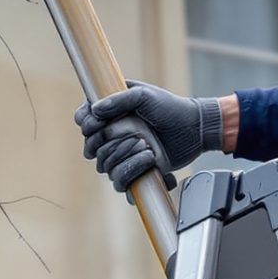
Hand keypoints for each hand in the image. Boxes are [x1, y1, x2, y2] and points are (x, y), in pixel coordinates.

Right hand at [74, 80, 223, 192]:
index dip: (85, 123)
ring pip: (105, 166)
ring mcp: (122, 155)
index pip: (83, 120)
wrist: (194, 129)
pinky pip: (121, 183)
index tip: (95, 123)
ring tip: (148, 148)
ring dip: (126, 158)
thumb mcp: (145, 95)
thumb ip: (119, 100)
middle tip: (136, 136)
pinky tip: (151, 161)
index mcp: (111, 112)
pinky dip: (133, 173)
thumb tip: (95, 110)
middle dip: (110, 143)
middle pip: (91, 148)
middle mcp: (113, 135)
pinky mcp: (134, 172)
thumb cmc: (170, 108)